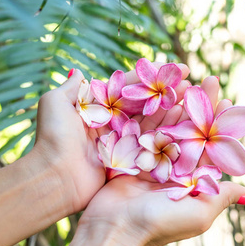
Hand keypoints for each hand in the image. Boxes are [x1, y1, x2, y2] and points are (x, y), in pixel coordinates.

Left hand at [33, 63, 190, 212]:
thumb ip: (72, 87)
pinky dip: (168, 133)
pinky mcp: (130, 160)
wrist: (53, 177)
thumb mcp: (55, 103)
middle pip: (145, 103)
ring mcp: (123, 142)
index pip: (129, 87)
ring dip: (172, 109)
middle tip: (190, 83)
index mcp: (98, 107)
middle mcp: (113, 123)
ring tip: (192, 98)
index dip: (152, 76)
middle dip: (167, 92)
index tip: (176, 68)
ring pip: (152, 122)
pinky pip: (152, 144)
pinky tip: (184, 122)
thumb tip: (78, 72)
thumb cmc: (53, 138)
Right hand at [60, 76, 244, 245]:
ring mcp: (153, 162)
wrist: (114, 229)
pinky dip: (155, 113)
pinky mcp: (132, 157)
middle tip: (211, 80)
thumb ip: (223, 196)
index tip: (228, 99)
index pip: (211, 146)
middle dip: (202, 106)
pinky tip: (164, 96)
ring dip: (180, 104)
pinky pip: (146, 130)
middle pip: (192, 131)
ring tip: (190, 82)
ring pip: (169, 127)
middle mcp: (175, 169)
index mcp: (193, 181)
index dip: (220, 123)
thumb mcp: (199, 213)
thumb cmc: (160, 224)